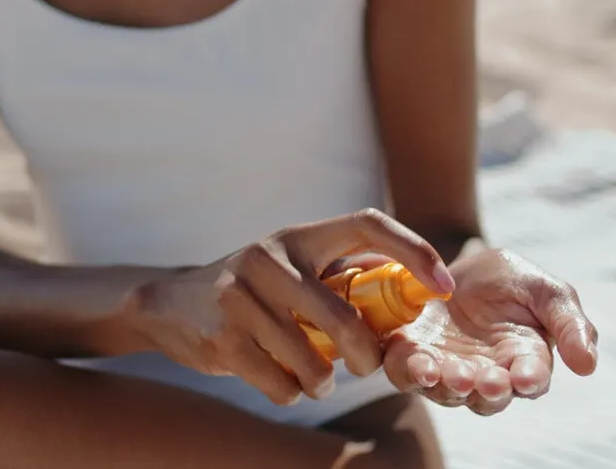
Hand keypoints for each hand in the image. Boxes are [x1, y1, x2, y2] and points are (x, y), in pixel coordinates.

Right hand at [131, 209, 455, 404]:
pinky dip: (290, 392)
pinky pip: (279, 381)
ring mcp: (241, 294)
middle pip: (344, 315)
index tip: (444, 288)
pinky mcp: (221, 334)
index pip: (367, 223)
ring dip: (323, 382)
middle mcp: (270, 256)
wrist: (171, 305)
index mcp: (299, 236)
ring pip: (311, 358)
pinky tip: (284, 382)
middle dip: (367, 354)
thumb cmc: (254, 293)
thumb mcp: (293, 269)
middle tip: (369, 369)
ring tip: (317, 381)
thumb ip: (340, 276)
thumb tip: (411, 297)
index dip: (413, 251)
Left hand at [381, 248, 598, 415]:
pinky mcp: (412, 356)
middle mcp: (487, 374)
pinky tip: (418, 364)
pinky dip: (411, 372)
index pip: (531, 380)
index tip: (526, 377)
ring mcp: (447, 369)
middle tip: (487, 380)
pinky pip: (407, 374)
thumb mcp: (546, 291)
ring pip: (448, 392)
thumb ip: (569, 324)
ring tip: (452, 374)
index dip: (529, 380)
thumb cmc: (509, 280)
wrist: (456, 260)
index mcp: (524, 360)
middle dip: (489, 390)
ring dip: (451, 386)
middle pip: (489, 398)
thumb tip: (589, 365)